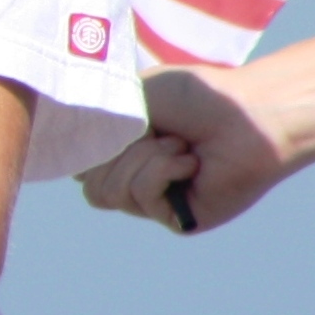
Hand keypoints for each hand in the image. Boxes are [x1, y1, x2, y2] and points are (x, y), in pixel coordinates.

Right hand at [77, 64, 292, 233]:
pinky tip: (190, 160)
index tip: (103, 127)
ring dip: (144, 158)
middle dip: (117, 151)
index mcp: (123, 151)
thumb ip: (96, 123)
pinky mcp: (178, 218)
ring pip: (111, 192)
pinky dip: (161, 170)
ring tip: (180, 143)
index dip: (84, 149)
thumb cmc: (197, 96)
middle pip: (90, 184)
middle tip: (155, 130)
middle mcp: (136, 179)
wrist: (248, 112)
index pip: (78, 165)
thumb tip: (66, 162)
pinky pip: (142, 198)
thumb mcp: (131, 96)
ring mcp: (157, 201)